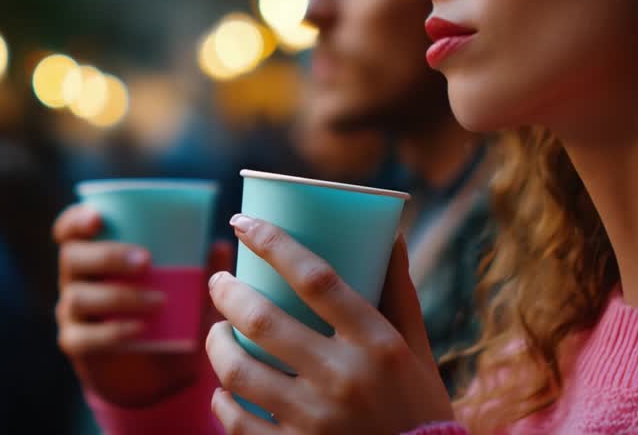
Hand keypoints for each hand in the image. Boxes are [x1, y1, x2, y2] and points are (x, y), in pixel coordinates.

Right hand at [54, 203, 233, 406]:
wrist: (154, 370)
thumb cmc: (168, 314)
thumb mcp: (187, 291)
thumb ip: (200, 270)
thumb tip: (219, 246)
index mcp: (94, 254)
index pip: (70, 230)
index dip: (77, 220)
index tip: (99, 218)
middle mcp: (76, 279)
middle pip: (73, 258)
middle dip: (107, 256)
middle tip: (146, 260)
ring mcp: (72, 313)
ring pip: (78, 298)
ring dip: (119, 296)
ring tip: (158, 301)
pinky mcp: (76, 345)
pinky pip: (84, 337)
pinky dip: (112, 332)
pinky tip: (139, 330)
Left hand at [205, 215, 453, 433]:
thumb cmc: (419, 406)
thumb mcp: (415, 347)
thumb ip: (397, 291)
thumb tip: (388, 231)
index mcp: (377, 343)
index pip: (316, 278)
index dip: (272, 243)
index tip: (243, 223)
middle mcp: (344, 378)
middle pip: (263, 321)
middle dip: (228, 294)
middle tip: (219, 283)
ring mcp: (316, 420)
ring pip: (240, 372)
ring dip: (217, 344)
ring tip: (218, 331)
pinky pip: (238, 423)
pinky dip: (222, 402)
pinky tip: (222, 389)